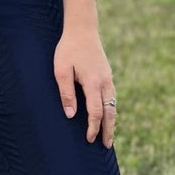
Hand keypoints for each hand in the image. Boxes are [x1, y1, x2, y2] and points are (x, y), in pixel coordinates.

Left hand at [53, 28, 116, 146]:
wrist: (82, 29)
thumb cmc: (68, 49)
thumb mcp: (61, 70)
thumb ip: (66, 93)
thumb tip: (71, 115)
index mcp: (93, 83)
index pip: (96, 112)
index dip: (93, 127)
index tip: (89, 140)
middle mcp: (104, 82)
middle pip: (109, 112)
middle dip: (108, 130)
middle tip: (106, 145)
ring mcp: (108, 78)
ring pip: (113, 104)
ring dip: (111, 120)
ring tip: (108, 134)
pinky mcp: (107, 74)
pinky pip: (112, 96)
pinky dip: (111, 109)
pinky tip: (107, 114)